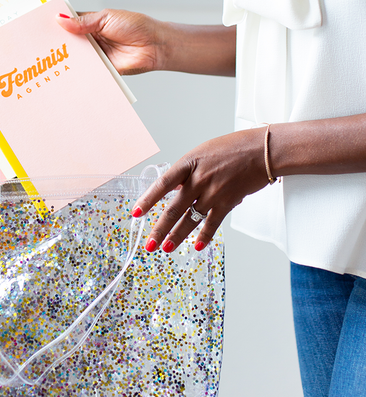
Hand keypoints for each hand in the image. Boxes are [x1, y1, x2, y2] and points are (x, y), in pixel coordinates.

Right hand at [57, 10, 236, 76]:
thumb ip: (84, 22)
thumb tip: (61, 21)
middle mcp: (92, 40)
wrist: (153, 46)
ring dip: (66, 59)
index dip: (57, 25)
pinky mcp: (101, 70)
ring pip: (76, 58)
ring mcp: (96, 56)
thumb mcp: (106, 18)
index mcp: (91, 24)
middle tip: (41, 47)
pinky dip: (78, 72)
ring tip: (49, 60)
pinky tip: (66, 72)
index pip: (69, 24)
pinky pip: (87, 71)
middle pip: (70, 43)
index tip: (41, 27)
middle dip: (58, 45)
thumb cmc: (135, 26)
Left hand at [132, 129, 268, 251]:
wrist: (262, 151)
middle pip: (174, 209)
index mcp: (188, 164)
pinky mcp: (228, 202)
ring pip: (190, 219)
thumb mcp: (202, 153)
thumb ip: (186, 172)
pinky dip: (204, 236)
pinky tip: (197, 246)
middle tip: (149, 243)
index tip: (136, 213)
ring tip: (166, 248)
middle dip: (159, 229)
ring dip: (177, 237)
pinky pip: (212, 223)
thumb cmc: (233, 148)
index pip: (162, 184)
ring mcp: (213, 192)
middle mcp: (198, 179)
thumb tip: (172, 188)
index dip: (147, 200)